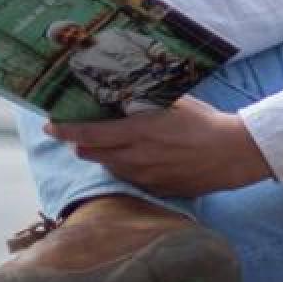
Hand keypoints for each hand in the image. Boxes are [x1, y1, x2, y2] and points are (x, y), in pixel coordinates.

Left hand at [46, 97, 271, 197]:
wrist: (231, 154)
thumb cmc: (204, 121)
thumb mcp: (173, 102)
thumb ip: (145, 101)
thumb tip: (124, 92)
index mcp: (138, 132)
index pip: (88, 133)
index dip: (65, 130)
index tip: (51, 125)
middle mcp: (136, 158)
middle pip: (91, 154)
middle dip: (80, 143)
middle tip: (78, 132)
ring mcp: (145, 177)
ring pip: (108, 167)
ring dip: (102, 155)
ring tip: (108, 142)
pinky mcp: (156, 189)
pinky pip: (129, 178)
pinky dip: (123, 167)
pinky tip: (134, 157)